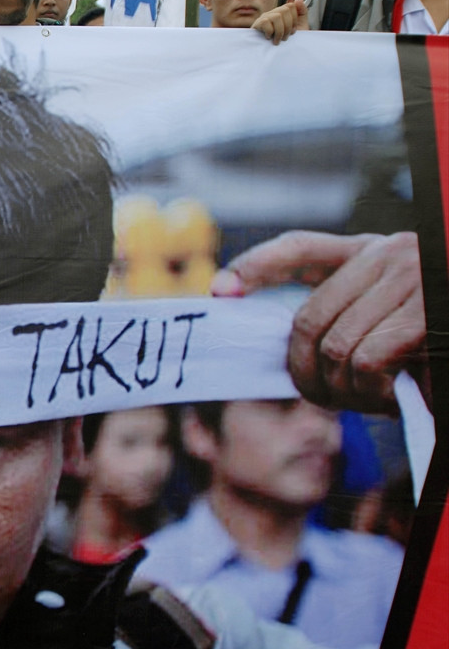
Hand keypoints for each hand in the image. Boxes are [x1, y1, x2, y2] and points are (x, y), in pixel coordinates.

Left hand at [211, 231, 425, 414]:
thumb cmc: (434, 350)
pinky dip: (370, 391)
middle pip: (307, 319)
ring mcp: (411, 277)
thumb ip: (346, 319)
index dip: (256, 267)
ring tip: (369, 399)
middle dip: (305, 371)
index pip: (300, 248)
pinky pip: (367, 360)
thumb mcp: (391, 323)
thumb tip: (285, 348)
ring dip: (343, 388)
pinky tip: (390, 398)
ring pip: (335, 346)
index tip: (221, 292)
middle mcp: (390, 253)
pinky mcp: (426, 313)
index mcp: (374, 253)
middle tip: (326, 397)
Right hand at [252, 0, 309, 44]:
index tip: (293, 31)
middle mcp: (273, 13)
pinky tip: (268, 38)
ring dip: (280, 31)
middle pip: (285, 9)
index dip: (295, 19)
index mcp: (283, 13)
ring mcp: (264, 17)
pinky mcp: (257, 24)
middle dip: (288, 26)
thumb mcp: (299, 27)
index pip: (291, 6)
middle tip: (286, 38)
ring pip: (277, 16)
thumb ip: (302, 12)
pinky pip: (266, 22)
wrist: (276, 57)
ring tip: (278, 40)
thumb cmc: (287, 43)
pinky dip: (270, 32)